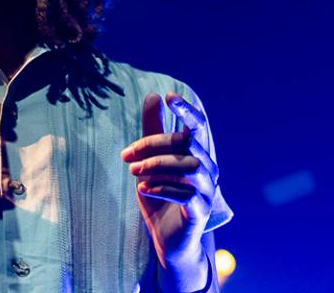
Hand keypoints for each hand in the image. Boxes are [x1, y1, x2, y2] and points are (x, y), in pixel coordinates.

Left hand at [121, 92, 217, 271]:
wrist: (167, 237)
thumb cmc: (160, 192)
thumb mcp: (149, 159)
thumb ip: (152, 130)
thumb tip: (153, 96)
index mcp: (197, 153)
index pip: (198, 126)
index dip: (186, 110)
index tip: (169, 96)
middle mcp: (208, 169)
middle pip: (186, 144)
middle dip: (152, 145)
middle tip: (126, 155)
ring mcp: (207, 190)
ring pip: (187, 167)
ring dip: (155, 166)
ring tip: (133, 172)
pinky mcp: (200, 211)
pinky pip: (186, 194)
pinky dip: (162, 188)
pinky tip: (144, 189)